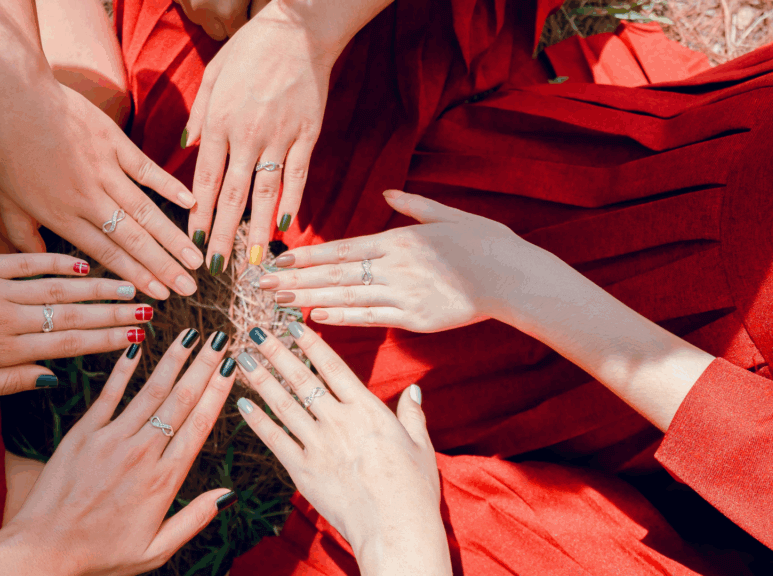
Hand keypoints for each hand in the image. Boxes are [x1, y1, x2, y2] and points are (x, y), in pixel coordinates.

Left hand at [0, 77, 202, 299]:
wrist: (9, 94)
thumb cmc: (1, 147)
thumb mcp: (5, 200)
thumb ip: (23, 236)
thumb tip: (39, 264)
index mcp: (61, 215)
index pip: (106, 254)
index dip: (136, 277)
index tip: (159, 297)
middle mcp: (87, 197)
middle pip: (133, 240)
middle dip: (164, 268)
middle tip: (190, 289)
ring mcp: (104, 168)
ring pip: (146, 211)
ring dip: (174, 238)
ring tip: (197, 260)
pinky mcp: (113, 142)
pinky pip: (147, 170)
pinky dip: (170, 187)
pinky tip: (192, 204)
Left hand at [0, 253, 148, 401]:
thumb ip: (8, 383)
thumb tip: (53, 380)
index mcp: (4, 351)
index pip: (68, 345)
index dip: (107, 341)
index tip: (137, 339)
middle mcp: (8, 317)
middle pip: (73, 314)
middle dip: (116, 313)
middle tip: (150, 310)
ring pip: (58, 287)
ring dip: (98, 286)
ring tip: (131, 285)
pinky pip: (27, 262)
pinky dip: (57, 262)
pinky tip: (83, 263)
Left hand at [0, 330, 237, 575]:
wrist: (43, 550)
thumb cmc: (101, 555)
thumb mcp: (156, 550)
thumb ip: (194, 519)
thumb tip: (229, 494)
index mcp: (163, 481)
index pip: (199, 426)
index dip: (218, 393)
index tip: (232, 367)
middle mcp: (141, 454)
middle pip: (180, 401)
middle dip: (204, 366)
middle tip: (220, 338)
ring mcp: (110, 440)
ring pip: (150, 391)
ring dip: (173, 360)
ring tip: (191, 335)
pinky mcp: (83, 434)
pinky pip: (108, 395)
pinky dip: (124, 370)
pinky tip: (139, 348)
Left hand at [183, 1, 336, 273]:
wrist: (297, 29)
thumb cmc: (250, 50)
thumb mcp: (213, 75)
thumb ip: (199, 115)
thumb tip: (185, 149)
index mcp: (220, 122)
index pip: (206, 179)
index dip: (200, 214)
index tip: (194, 241)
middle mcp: (247, 135)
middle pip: (233, 194)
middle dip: (223, 233)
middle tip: (216, 265)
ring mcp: (279, 136)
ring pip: (265, 191)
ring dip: (257, 230)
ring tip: (252, 261)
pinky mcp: (308, 133)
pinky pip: (297, 174)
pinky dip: (291, 201)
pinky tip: (285, 226)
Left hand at [234, 325, 451, 575]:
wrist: (395, 528)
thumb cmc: (413, 490)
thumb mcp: (420, 445)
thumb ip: (412, 414)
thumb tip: (414, 390)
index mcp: (367, 410)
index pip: (332, 367)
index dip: (310, 343)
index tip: (292, 325)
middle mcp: (338, 421)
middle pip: (301, 378)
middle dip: (277, 352)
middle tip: (257, 331)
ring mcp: (318, 444)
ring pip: (283, 404)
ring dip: (261, 378)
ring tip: (243, 358)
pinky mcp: (303, 470)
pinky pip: (275, 439)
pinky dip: (257, 421)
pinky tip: (243, 405)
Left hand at [259, 190, 553, 331]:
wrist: (514, 277)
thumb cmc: (485, 243)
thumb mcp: (448, 215)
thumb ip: (413, 206)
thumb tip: (386, 194)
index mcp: (399, 240)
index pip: (340, 249)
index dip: (305, 257)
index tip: (276, 261)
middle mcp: (394, 266)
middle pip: (334, 274)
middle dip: (293, 280)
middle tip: (258, 286)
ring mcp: (403, 294)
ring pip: (346, 297)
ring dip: (308, 300)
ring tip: (276, 303)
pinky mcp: (415, 318)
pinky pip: (371, 317)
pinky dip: (342, 318)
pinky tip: (315, 318)